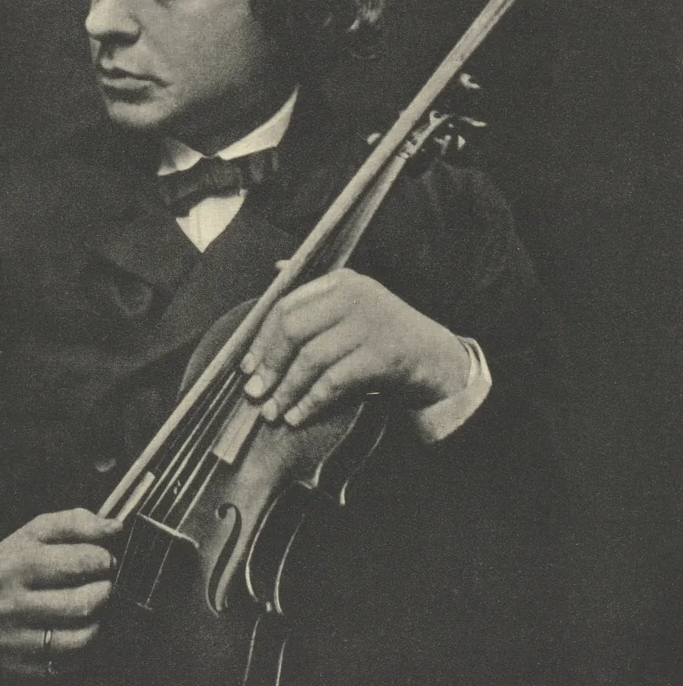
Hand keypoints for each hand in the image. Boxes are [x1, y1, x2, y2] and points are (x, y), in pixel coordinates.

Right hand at [0, 508, 121, 677]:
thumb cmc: (14, 562)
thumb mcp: (37, 532)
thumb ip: (76, 523)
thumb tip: (115, 528)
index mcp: (15, 565)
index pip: (78, 562)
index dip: (103, 559)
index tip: (106, 559)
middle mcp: (10, 605)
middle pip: (83, 604)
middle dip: (106, 591)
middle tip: (105, 584)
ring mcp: (12, 640)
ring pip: (81, 638)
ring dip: (100, 620)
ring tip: (95, 606)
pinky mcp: (18, 667)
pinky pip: (69, 662)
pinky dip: (84, 646)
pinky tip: (79, 628)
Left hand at [240, 269, 470, 426]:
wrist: (438, 360)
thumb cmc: (385, 337)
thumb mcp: (354, 306)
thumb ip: (317, 294)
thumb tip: (275, 269)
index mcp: (343, 282)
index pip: (287, 304)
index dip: (261, 338)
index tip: (247, 365)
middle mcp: (356, 296)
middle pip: (293, 329)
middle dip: (269, 364)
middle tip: (254, 392)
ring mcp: (371, 324)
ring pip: (310, 359)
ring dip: (286, 389)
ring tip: (272, 411)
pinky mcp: (382, 355)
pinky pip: (333, 381)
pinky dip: (310, 401)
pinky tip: (297, 416)